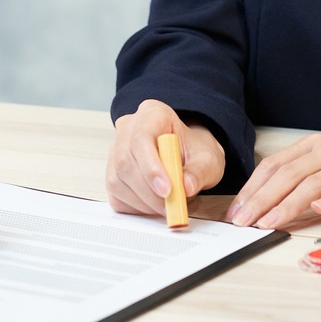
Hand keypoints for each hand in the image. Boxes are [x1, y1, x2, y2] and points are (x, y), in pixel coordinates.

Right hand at [106, 99, 225, 215]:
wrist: (187, 158)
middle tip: (172, 206)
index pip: (141, 137)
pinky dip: (136, 207)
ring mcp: (116, 151)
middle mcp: (128, 129)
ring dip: (144, 201)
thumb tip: (186, 187)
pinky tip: (154, 205)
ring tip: (168, 205)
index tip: (167, 190)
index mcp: (152, 114)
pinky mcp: (112, 173)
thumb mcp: (208, 159)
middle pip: (126, 161)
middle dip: (149, 191)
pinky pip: (116, 194)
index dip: (151, 166)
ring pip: (118, 180)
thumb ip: (200, 172)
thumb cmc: (194, 152)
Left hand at [227, 125, 320, 228]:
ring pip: (313, 184)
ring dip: (287, 205)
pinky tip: (318, 210)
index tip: (237, 210)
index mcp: (314, 145)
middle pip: (288, 175)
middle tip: (244, 221)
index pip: (275, 165)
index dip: (253, 188)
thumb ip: (303, 175)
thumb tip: (268, 202)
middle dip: (262, 199)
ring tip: (270, 222)